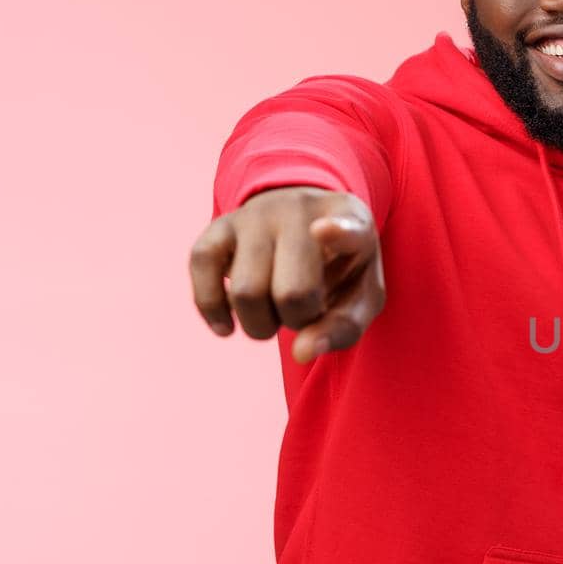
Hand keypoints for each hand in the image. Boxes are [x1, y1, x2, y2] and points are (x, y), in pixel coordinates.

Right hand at [189, 186, 385, 363]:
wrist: (311, 225)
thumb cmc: (342, 269)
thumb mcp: (360, 297)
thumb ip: (342, 328)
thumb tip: (301, 353)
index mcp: (351, 220)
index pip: (349, 228)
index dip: (339, 232)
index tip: (323, 229)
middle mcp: (301, 209)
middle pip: (292, 292)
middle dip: (297, 321)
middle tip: (304, 312)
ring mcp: (257, 214)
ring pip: (246, 291)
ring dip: (260, 324)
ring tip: (276, 312)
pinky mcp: (221, 224)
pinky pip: (202, 266)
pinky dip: (211, 307)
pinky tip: (226, 327)